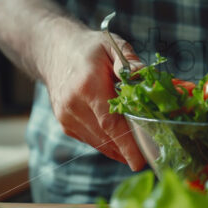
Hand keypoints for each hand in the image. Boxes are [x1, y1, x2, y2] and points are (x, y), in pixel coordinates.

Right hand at [39, 27, 146, 170]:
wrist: (54, 52)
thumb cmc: (88, 48)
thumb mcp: (112, 46)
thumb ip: (130, 63)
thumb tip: (146, 78)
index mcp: (87, 86)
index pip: (109, 123)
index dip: (126, 144)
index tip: (140, 161)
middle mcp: (73, 106)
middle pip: (106, 137)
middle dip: (130, 150)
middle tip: (153, 156)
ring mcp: (67, 118)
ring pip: (100, 143)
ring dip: (121, 150)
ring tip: (142, 152)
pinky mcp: (66, 125)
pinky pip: (92, 140)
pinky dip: (109, 144)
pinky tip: (123, 143)